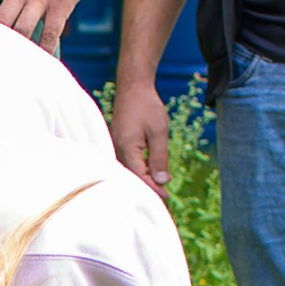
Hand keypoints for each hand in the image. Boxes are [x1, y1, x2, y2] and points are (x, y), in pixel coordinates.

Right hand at [110, 79, 170, 194]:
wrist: (132, 87)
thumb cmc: (146, 106)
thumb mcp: (159, 132)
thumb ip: (159, 157)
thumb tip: (162, 181)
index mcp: (127, 149)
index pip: (140, 177)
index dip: (153, 189)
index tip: (167, 196)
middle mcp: (118, 151)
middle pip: (133, 178)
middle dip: (149, 188)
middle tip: (165, 198)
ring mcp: (117, 147)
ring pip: (131, 171)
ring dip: (145, 179)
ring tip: (160, 187)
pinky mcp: (120, 144)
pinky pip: (129, 162)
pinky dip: (140, 169)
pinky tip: (152, 172)